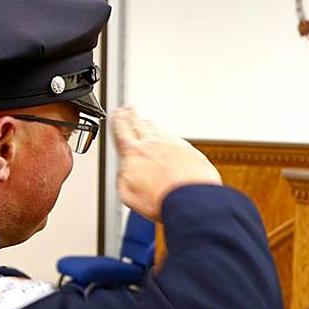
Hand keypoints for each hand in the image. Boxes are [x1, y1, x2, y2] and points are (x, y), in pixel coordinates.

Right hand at [112, 106, 220, 220]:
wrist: (191, 199)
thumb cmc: (161, 199)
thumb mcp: (127, 193)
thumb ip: (122, 177)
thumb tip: (124, 171)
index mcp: (134, 152)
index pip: (122, 130)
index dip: (118, 120)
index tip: (117, 113)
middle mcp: (153, 144)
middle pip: (140, 125)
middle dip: (133, 116)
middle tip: (130, 109)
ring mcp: (173, 145)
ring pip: (158, 130)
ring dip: (150, 126)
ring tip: (147, 122)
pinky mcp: (190, 151)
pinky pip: (176, 140)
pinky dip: (169, 138)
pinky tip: (170, 142)